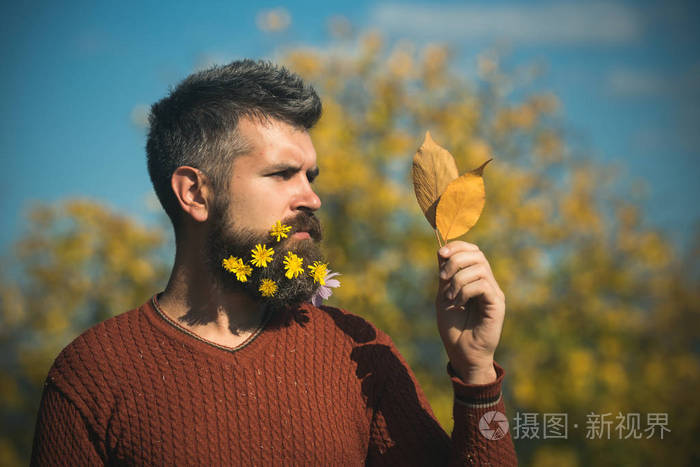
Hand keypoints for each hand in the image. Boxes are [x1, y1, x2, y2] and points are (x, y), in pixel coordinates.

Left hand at [435, 241, 505, 383]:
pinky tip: (458, 303)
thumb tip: (442, 250)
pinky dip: (465, 290)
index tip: (440, 253)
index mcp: (475, 279)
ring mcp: (494, 293)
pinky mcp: (497, 305)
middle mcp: (488, 283)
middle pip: (478, 254)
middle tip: (442, 278)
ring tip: (450, 297)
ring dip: (458, 279)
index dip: (457, 246)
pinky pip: (483, 285)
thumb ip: (445, 275)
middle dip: (455, 260)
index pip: (473, 250)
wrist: (462, 355)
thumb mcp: (444, 296)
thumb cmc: (453, 329)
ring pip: (479, 268)